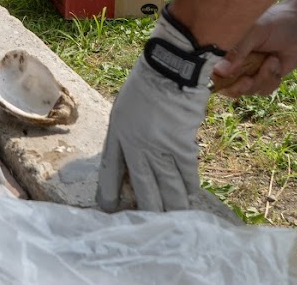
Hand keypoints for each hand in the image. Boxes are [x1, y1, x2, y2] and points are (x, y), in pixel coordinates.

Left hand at [97, 9, 220, 211]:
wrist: (170, 69)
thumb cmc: (146, 84)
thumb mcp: (124, 109)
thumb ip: (126, 135)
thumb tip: (132, 160)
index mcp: (117, 133)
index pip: (110, 170)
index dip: (109, 192)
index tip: (108, 209)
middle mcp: (136, 145)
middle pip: (140, 186)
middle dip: (145, 210)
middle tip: (147, 228)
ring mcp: (160, 148)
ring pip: (165, 188)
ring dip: (169, 207)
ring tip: (171, 225)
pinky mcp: (183, 147)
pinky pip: (185, 177)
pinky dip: (187, 192)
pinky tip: (188, 203)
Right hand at [210, 3, 296, 97]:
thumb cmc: (275, 23)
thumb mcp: (255, 32)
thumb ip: (237, 51)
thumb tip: (220, 71)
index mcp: (224, 46)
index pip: (208, 67)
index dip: (211, 77)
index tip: (222, 79)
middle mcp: (232, 61)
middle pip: (225, 86)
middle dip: (239, 86)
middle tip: (248, 80)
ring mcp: (248, 71)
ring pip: (246, 90)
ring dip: (261, 79)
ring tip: (272, 60)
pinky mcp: (264, 79)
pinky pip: (263, 90)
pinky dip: (272, 79)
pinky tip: (277, 63)